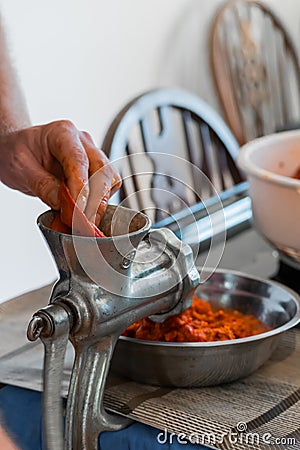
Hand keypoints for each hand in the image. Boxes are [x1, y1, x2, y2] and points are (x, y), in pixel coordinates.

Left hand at [0, 120, 120, 223]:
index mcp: (62, 133)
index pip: (79, 161)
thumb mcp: (20, 168)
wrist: (20, 150)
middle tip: (82, 223)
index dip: (81, 188)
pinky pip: (107, 187)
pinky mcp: (96, 170)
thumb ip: (42, 185)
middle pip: (102, 171)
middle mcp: (83, 142)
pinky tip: (84, 212)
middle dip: (95, 200)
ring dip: (100, 203)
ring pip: (110, 180)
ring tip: (82, 220)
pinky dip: (99, 203)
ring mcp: (93, 155)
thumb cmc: (18, 152)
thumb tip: (63, 204)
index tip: (78, 210)